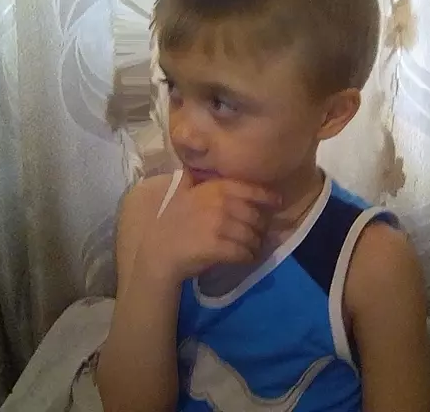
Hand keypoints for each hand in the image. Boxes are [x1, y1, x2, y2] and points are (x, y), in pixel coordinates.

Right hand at [135, 171, 281, 284]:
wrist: (152, 249)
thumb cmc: (160, 218)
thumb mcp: (174, 189)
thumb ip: (191, 179)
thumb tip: (197, 171)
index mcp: (212, 188)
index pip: (250, 189)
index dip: (267, 196)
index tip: (277, 202)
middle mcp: (221, 205)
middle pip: (255, 215)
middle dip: (262, 224)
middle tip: (262, 231)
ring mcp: (220, 227)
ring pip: (252, 235)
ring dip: (256, 242)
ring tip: (255, 246)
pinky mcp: (219, 249)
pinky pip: (244, 253)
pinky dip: (249, 256)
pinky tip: (247, 257)